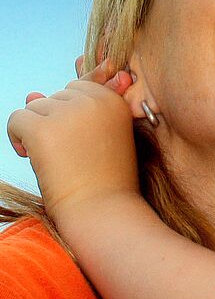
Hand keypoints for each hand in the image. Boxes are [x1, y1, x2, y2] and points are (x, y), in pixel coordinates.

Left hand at [6, 61, 139, 221]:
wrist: (103, 210)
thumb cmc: (105, 180)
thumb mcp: (99, 138)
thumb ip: (72, 111)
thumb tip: (30, 94)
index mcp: (114, 102)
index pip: (78, 88)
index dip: (72, 115)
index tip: (81, 141)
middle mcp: (94, 101)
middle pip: (55, 97)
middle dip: (54, 122)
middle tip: (70, 153)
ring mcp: (68, 113)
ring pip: (34, 107)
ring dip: (37, 131)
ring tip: (56, 159)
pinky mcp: (43, 129)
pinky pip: (16, 119)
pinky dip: (17, 138)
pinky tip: (31, 157)